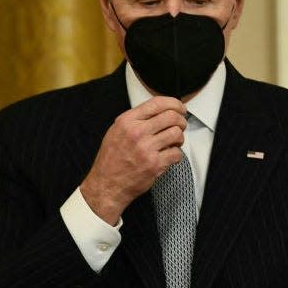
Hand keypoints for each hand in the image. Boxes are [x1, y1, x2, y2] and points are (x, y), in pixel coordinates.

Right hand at [80, 96, 186, 223]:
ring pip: (177, 134)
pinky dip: (176, 155)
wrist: (106, 184)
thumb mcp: (117, 131)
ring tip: (173, 143)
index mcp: (127, 121)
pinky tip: (168, 157)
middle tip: (180, 127)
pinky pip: (177, 153)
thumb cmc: (112, 159)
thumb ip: (136, 120)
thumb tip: (161, 111)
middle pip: (172, 117)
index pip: (157, 103)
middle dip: (181, 121)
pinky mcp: (154, 165)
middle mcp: (137, 132)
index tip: (180, 109)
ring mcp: (146, 149)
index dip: (174, 104)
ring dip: (180, 139)